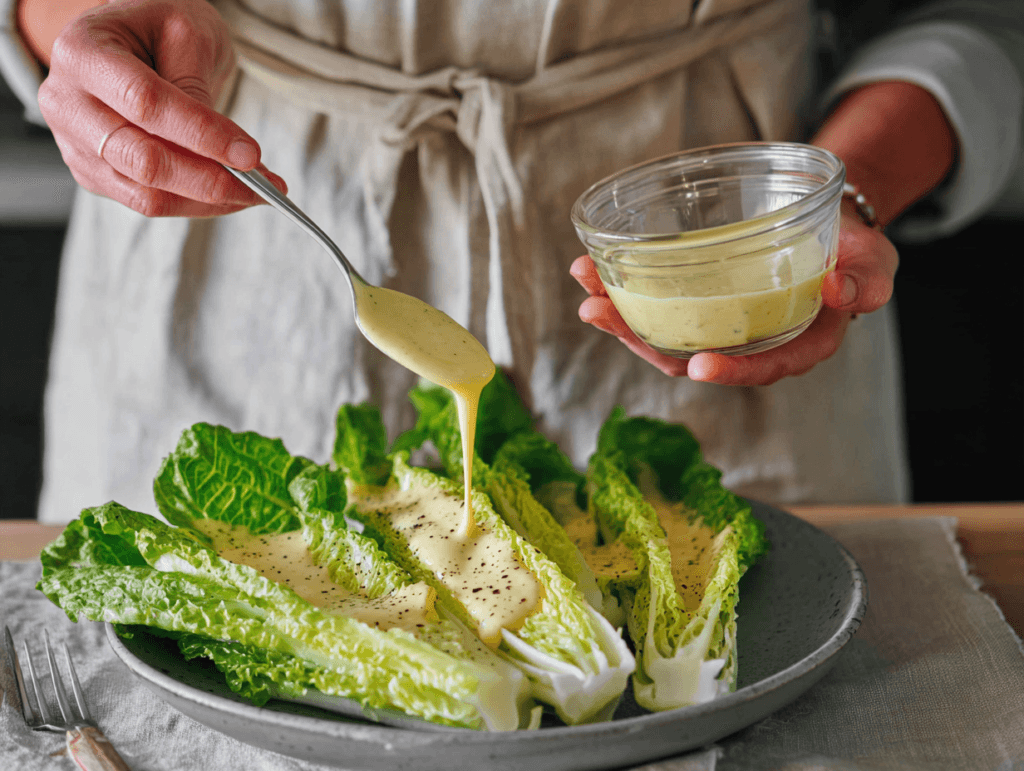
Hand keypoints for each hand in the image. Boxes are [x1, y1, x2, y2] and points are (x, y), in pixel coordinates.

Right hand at [36, 0, 285, 216]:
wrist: (129, 42)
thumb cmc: (157, 31)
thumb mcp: (184, 34)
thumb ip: (197, 89)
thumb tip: (230, 155)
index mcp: (83, 52)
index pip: (146, 103)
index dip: (201, 133)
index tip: (250, 155)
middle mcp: (67, 103)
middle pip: (143, 160)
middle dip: (210, 180)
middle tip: (262, 185)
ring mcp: (75, 145)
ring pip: (146, 194)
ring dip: (208, 201)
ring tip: (257, 192)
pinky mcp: (93, 174)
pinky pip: (148, 203)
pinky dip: (195, 205)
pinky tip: (230, 194)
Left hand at [570, 208, 897, 384]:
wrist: (828, 224)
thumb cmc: (853, 251)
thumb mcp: (875, 261)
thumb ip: (865, 279)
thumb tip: (838, 292)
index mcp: (793, 346)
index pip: (760, 369)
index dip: (730, 372)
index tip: (696, 366)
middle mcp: (748, 345)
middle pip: (690, 356)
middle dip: (639, 339)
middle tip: (598, 312)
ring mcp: (718, 325)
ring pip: (663, 334)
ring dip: (620, 315)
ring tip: (585, 290)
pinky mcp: (698, 303)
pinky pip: (659, 307)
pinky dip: (625, 293)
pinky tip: (593, 274)